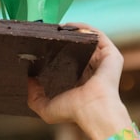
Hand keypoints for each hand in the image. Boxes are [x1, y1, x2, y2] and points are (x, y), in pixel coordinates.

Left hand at [26, 24, 131, 139]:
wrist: (93, 110)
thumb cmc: (73, 112)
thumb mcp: (46, 108)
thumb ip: (34, 97)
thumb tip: (28, 82)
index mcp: (81, 83)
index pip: (69, 63)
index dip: (56, 53)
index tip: (41, 47)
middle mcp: (93, 71)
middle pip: (79, 49)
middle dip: (64, 40)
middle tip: (48, 34)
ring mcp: (104, 62)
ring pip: (88, 41)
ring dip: (74, 32)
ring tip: (57, 28)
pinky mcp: (111, 54)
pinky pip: (97, 35)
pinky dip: (84, 28)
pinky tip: (69, 26)